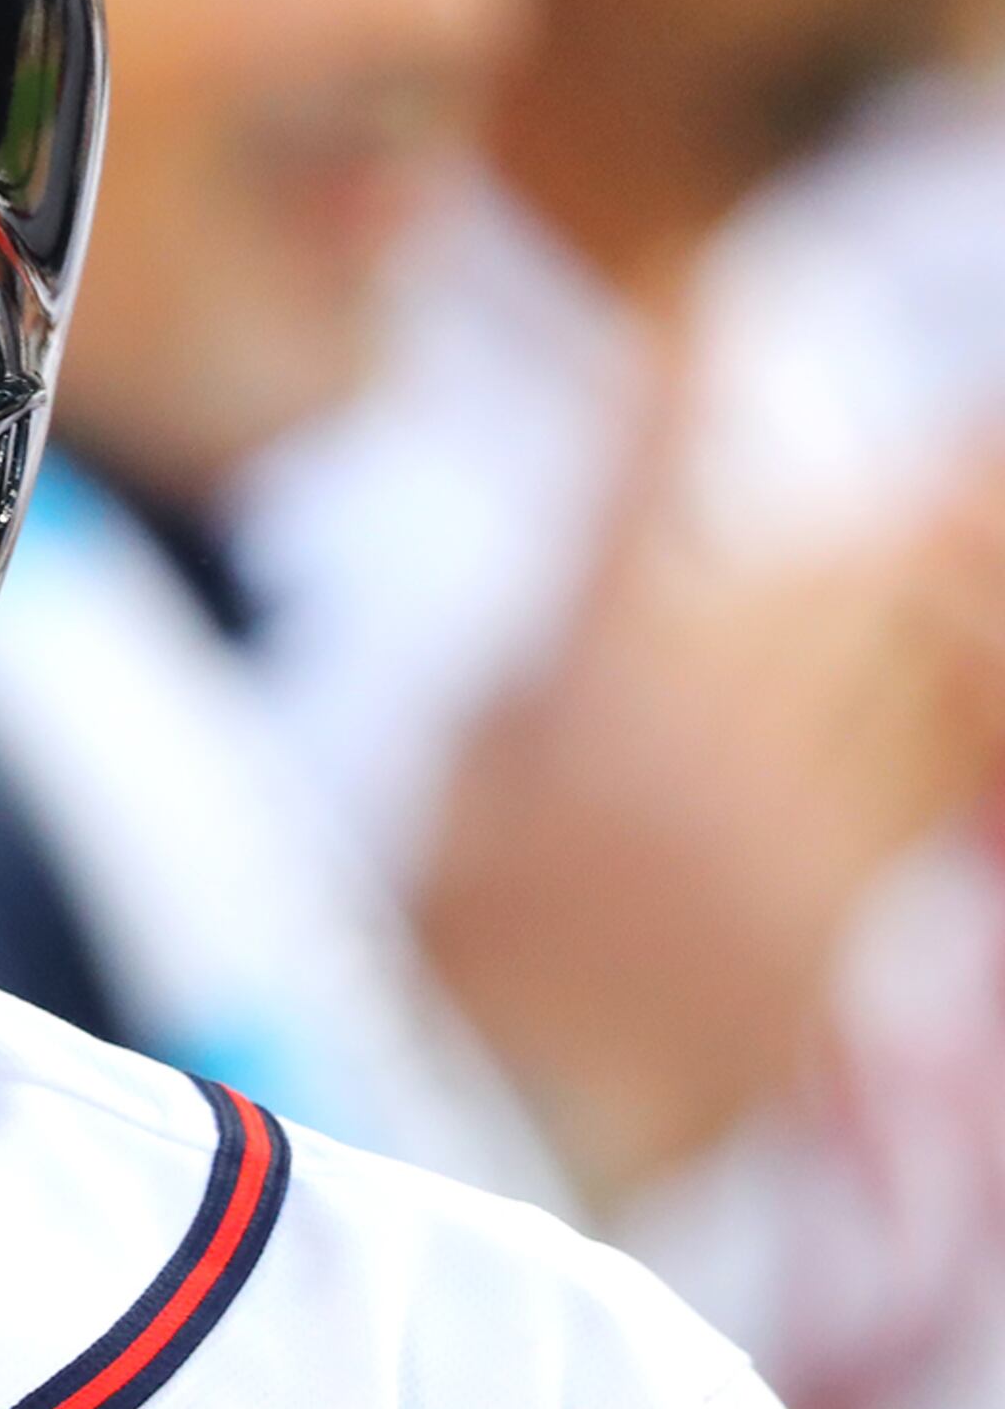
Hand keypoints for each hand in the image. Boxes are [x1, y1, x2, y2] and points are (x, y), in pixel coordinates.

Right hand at [422, 371, 1004, 1202]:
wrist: (506, 1108)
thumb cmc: (456, 919)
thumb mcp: (477, 746)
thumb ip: (573, 645)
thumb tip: (661, 563)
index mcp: (578, 696)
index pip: (636, 493)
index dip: (670, 382)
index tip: (695, 300)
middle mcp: (698, 750)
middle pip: (831, 570)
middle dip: (887, 499)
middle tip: (938, 442)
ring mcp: (789, 833)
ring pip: (908, 666)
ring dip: (938, 585)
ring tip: (952, 516)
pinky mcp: (850, 907)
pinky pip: (935, 774)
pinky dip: (949, 703)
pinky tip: (946, 664)